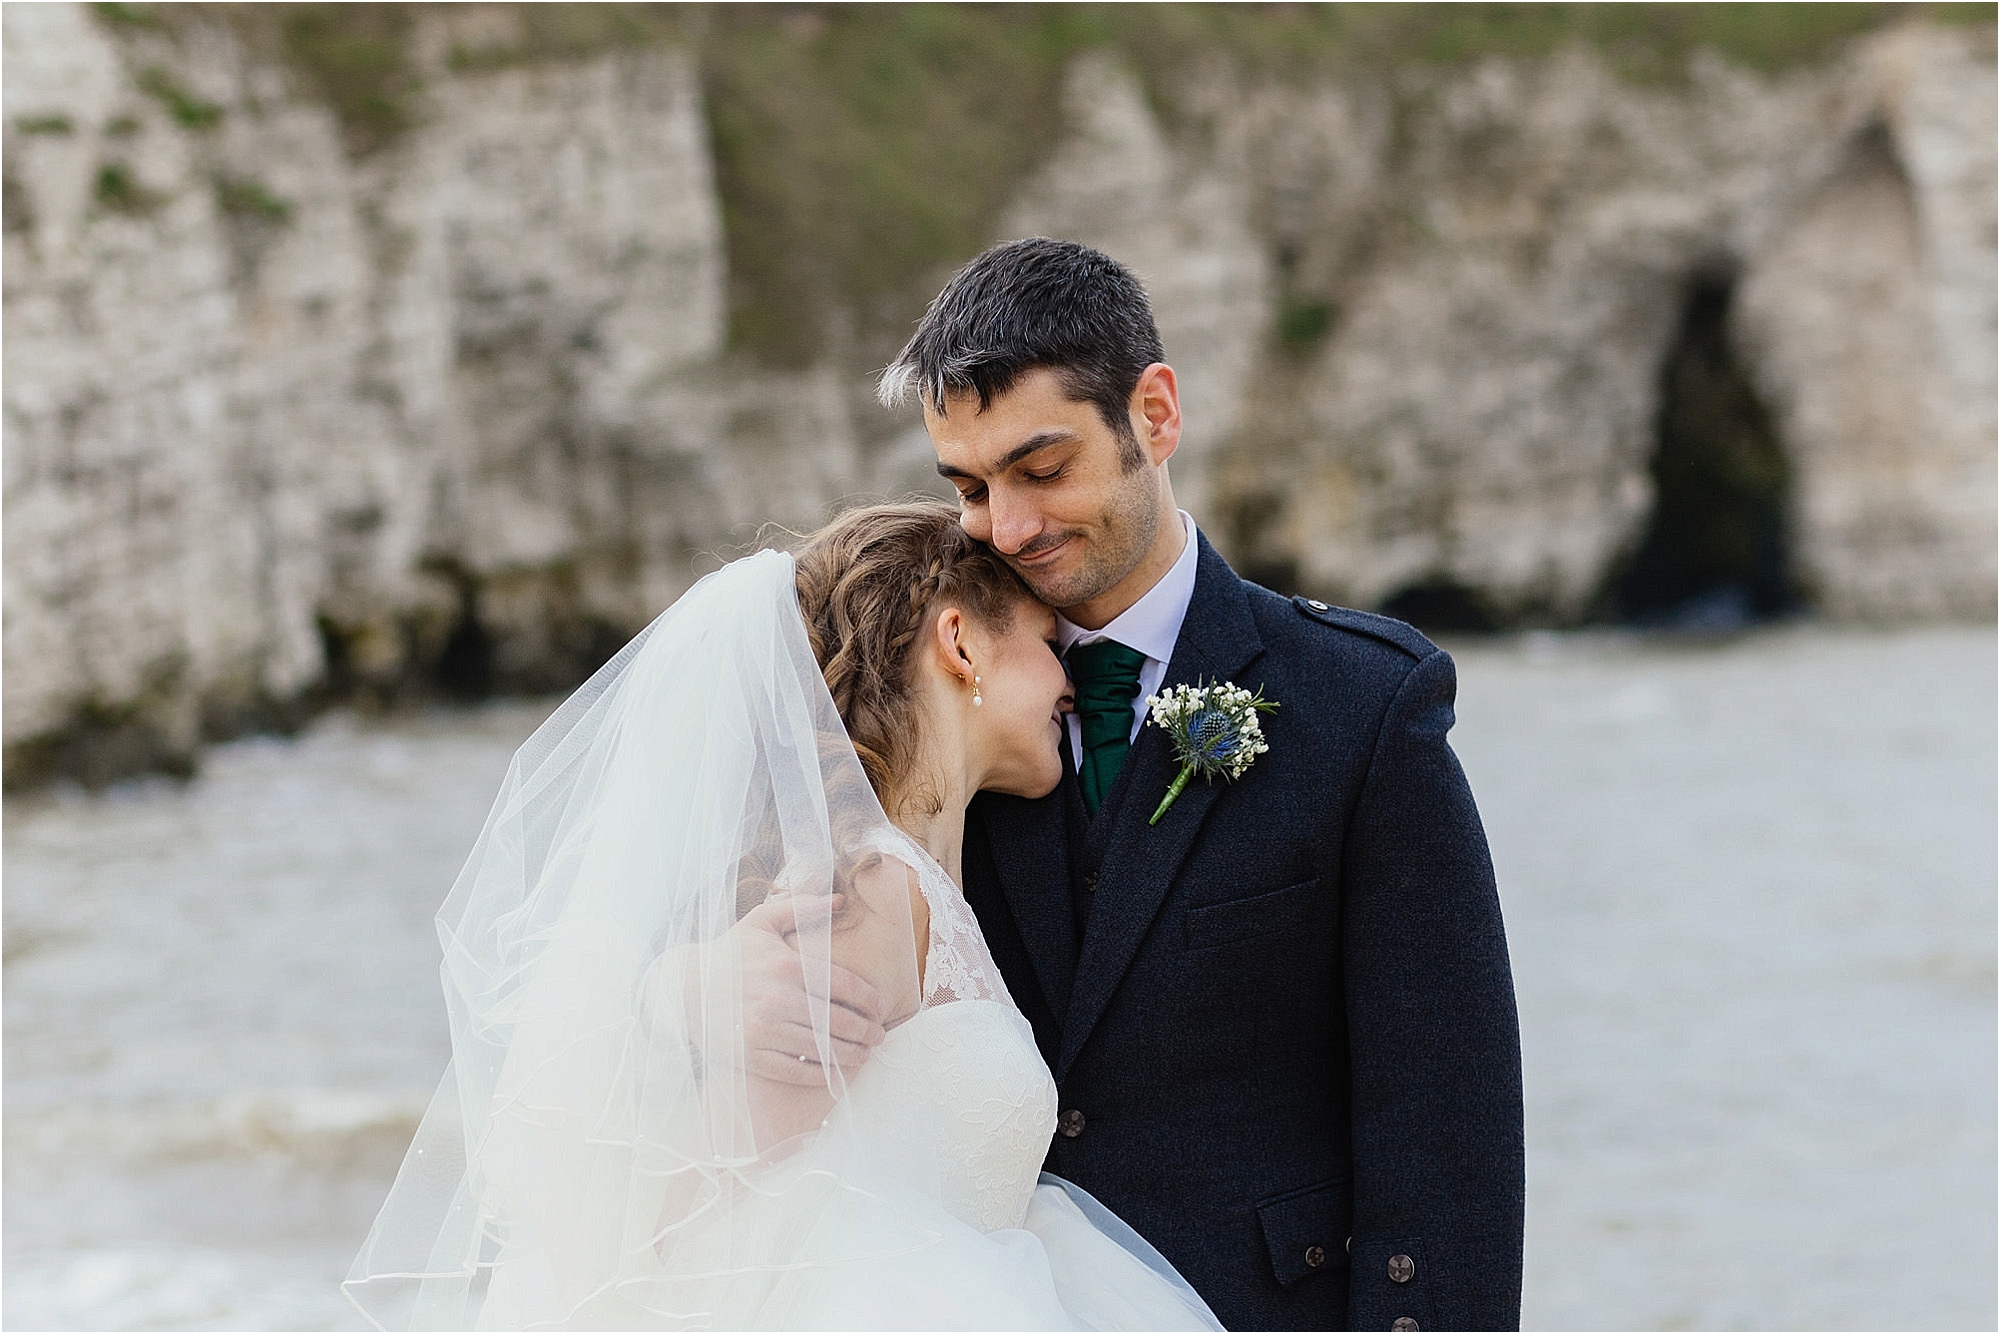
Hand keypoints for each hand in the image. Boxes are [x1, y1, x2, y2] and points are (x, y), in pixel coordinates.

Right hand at [734, 894, 889, 1085]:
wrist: (682, 986)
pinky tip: (835, 1073)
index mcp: (786, 965)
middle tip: (880, 1035)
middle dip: (866, 1030)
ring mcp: (762, 1030)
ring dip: (850, 1054)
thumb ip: (802, 908)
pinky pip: (794, 1069)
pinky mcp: (749, 1055)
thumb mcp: (762, 922)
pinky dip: (820, 1074)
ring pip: (821, 1048)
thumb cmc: (729, 952)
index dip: (870, 999)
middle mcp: (777, 998)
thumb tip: (840, 900)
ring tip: (864, 1054)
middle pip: (838, 1020)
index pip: (844, 985)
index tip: (882, 1007)